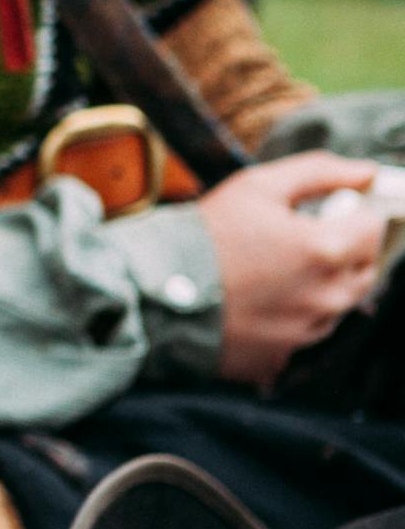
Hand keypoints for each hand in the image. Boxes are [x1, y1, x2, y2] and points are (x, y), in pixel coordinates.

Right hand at [201, 152, 387, 385]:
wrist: (153, 292)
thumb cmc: (203, 236)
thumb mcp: (257, 186)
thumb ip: (321, 172)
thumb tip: (366, 172)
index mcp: (328, 250)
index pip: (374, 227)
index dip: (348, 213)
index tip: (322, 212)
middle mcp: (328, 296)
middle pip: (363, 268)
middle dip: (340, 250)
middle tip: (293, 240)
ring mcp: (306, 331)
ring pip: (337, 303)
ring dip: (317, 285)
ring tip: (269, 272)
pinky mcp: (283, 356)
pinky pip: (303, 332)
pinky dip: (289, 316)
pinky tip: (256, 301)